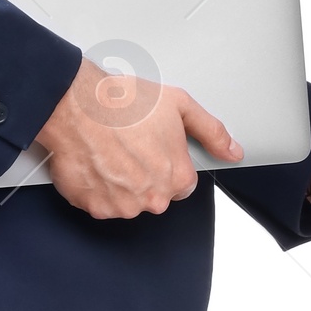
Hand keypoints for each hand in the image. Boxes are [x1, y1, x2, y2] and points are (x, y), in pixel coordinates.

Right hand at [34, 56, 240, 220]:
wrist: (77, 106)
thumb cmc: (123, 103)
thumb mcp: (180, 105)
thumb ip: (211, 132)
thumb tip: (233, 151)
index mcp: (177, 178)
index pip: (181, 184)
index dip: (166, 163)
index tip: (152, 148)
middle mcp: (152, 198)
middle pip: (153, 194)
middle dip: (142, 174)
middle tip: (127, 145)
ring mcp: (121, 206)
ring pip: (125, 200)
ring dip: (117, 183)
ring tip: (108, 151)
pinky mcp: (93, 207)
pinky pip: (98, 203)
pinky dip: (95, 187)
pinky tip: (94, 161)